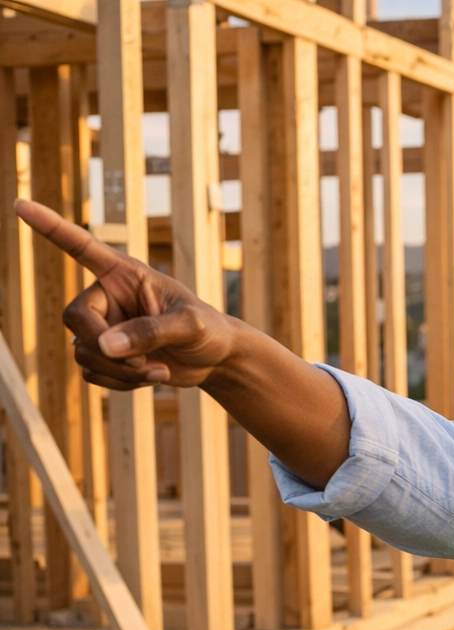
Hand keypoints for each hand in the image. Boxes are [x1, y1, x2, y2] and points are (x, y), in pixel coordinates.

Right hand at [15, 199, 350, 486]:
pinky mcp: (106, 356)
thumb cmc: (209, 330)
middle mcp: (107, 297)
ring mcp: (104, 327)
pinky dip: (120, 383)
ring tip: (157, 372)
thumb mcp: (191, 326)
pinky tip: (151, 378)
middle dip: (104, 347)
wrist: (216, 360)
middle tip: (142, 363)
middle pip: (75, 318)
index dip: (50, 227)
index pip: (81, 247)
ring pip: (83, 352)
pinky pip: (93, 373)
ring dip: (119, 371)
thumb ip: (152, 332)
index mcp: (124, 274)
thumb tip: (106, 347)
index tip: (21, 205)